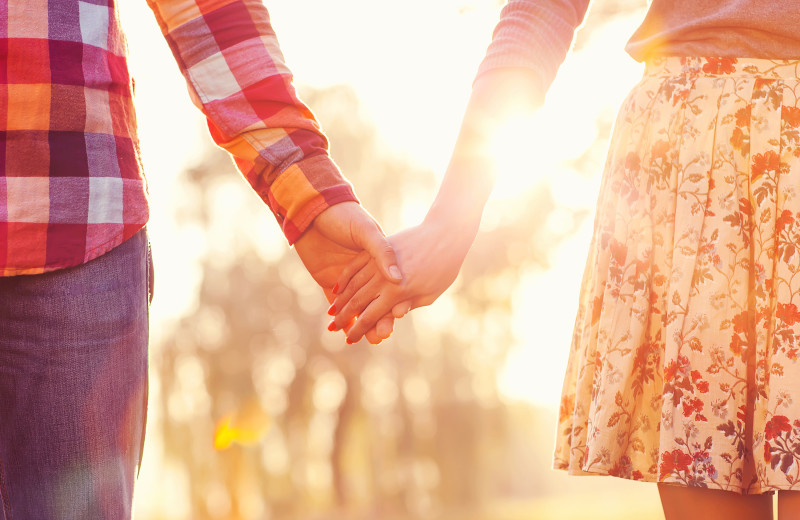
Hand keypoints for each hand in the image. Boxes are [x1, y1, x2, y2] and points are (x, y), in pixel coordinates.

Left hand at [294, 202, 399, 343]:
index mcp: (379, 261)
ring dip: (363, 324)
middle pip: (375, 302)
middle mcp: (366, 273)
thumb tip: (395, 278)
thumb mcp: (367, 232)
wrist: (314, 210)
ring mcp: (347, 280)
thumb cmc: (345, 217)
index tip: (395, 321)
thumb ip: (382, 253)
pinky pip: (338, 305)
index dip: (393, 305)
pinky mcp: (330, 282)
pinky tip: (347, 332)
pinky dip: (343, 319)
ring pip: (358, 308)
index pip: (390, 289)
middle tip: (381, 338)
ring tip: (368, 340)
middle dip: (378, 321)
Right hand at [329, 214, 478, 342]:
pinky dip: (345, 278)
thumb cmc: (444, 268)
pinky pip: (355, 265)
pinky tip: (338, 287)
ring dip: (340, 300)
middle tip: (332, 328)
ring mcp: (378, 262)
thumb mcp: (430, 294)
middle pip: (356, 302)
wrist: (446, 234)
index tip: (349, 340)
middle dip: (343, 318)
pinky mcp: (377, 248)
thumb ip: (409, 305)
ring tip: (331, 311)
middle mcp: (384, 278)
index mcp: (398, 293)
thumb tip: (392, 317)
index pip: (370, 317)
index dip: (358, 330)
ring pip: (353, 284)